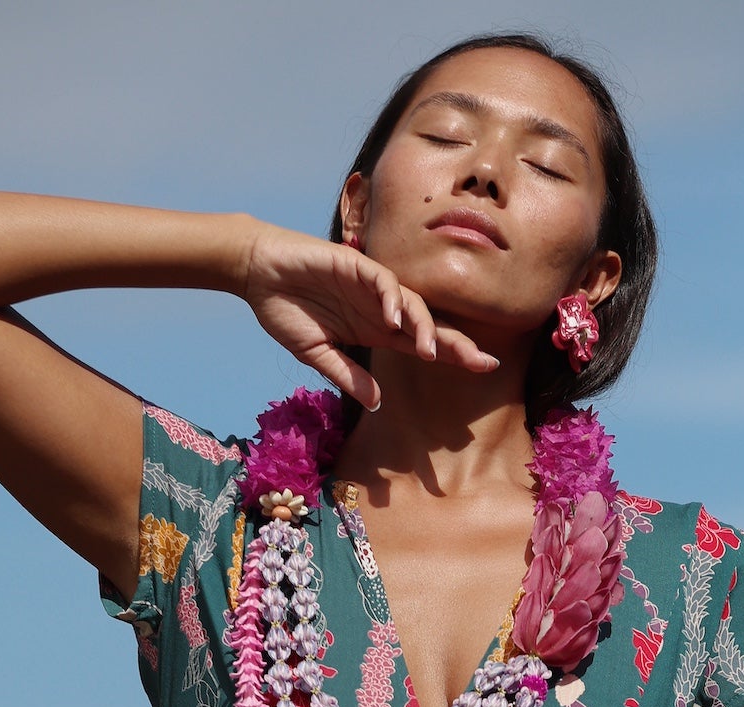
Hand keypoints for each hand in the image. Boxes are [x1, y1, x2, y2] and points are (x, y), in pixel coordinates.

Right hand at [237, 221, 499, 409]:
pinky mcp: (356, 265)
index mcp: (376, 330)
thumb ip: (348, 377)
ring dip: (424, 326)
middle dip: (457, 343)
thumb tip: (377, 404)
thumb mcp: (317, 355)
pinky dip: (391, 299)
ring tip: (429, 351)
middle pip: (429, 326)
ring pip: (412, 303)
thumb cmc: (286, 311)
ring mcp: (371, 287)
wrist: (259, 274)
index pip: (422, 345)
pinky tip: (393, 319)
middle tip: (483, 362)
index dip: (452, 355)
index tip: (482, 369)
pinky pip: (383, 281)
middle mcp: (381, 309)